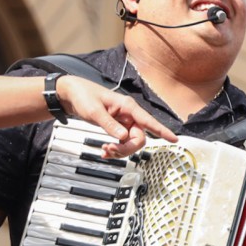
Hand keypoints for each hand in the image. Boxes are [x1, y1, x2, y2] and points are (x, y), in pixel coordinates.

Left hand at [55, 75, 178, 157]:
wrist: (71, 95)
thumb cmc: (83, 96)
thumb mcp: (94, 111)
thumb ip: (109, 124)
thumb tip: (123, 137)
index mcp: (128, 107)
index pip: (149, 121)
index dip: (162, 131)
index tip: (174, 139)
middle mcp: (129, 115)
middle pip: (139, 138)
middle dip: (127, 148)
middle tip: (110, 149)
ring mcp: (124, 122)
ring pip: (131, 143)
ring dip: (119, 151)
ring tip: (104, 149)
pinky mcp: (118, 128)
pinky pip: (123, 143)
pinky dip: (115, 150)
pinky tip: (105, 151)